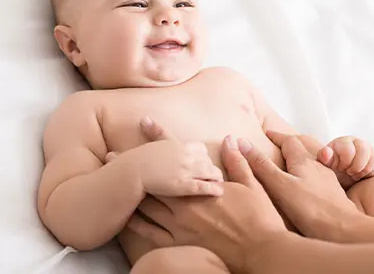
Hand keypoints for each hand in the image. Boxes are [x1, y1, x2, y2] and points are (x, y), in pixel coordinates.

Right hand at [105, 117, 223, 196]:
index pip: (199, 147)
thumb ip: (155, 137)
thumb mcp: (148, 147)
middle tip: (216, 174)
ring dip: (215, 176)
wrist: (129, 172)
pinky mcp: (184, 185)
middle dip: (210, 166)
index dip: (203, 155)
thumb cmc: (135, 161)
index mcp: (177, 145)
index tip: (204, 161)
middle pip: (206, 159)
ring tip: (220, 183)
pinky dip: (213, 187)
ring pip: (208, 171)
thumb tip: (145, 120)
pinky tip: (219, 191)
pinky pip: (203, 186)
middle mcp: (184, 155)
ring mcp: (185, 170)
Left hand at [128, 135, 286, 272]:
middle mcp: (186, 204)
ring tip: (113, 182)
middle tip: (113, 154)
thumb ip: (238, 162)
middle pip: (153, 179)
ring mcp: (180, 225)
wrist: (260, 251)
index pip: (177, 154)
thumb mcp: (252, 185)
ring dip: (130, 192)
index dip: (160, 137)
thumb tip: (231, 139)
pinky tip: (125, 216)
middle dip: (134, 165)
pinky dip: (137, 223)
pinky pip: (151, 233)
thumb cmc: (259, 218)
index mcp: (201, 186)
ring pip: (148, 205)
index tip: (145, 122)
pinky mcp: (180, 243)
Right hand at [255, 130, 363, 240]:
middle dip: (289, 145)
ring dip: (298, 161)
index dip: (276, 135)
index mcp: (303, 161)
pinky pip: (317, 178)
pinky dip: (306, 176)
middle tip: (275, 146)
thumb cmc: (310, 209)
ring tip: (286, 167)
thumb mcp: (279, 185)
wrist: (343, 230)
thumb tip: (241, 142)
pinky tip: (302, 189)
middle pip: (302, 149)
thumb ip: (261, 165)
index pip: (289, 140)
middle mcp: (317, 167)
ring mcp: (327, 181)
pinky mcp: (332, 196)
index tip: (266, 133)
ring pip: (311, 164)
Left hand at [318, 136, 373, 182]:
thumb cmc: (332, 168)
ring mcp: (368, 149)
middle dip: (355, 166)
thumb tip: (326, 152)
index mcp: (343, 141)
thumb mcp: (324, 164)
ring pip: (372, 157)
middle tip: (348, 172)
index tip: (339, 168)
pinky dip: (369, 173)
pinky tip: (360, 175)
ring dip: (362, 170)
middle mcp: (356, 142)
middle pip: (363, 150)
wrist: (341, 178)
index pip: (349, 150)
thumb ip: (323, 157)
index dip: (345, 162)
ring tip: (353, 174)